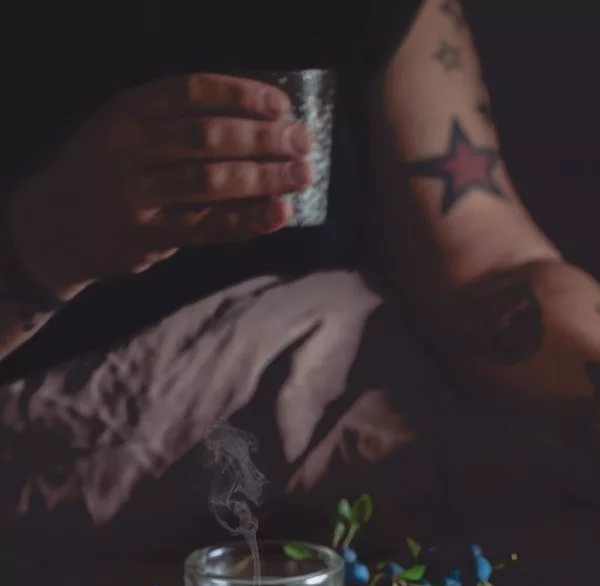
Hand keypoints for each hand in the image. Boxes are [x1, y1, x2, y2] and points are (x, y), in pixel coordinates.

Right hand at [7, 74, 312, 300]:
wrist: (53, 226)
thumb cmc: (107, 171)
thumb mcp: (126, 131)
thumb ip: (176, 124)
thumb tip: (259, 122)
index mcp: (127, 111)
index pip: (193, 93)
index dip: (242, 95)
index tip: (281, 105)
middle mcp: (129, 148)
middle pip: (209, 137)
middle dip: (263, 138)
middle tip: (303, 141)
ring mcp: (136, 195)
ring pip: (211, 182)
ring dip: (264, 177)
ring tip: (302, 175)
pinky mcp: (146, 236)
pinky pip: (208, 227)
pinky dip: (248, 220)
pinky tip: (280, 213)